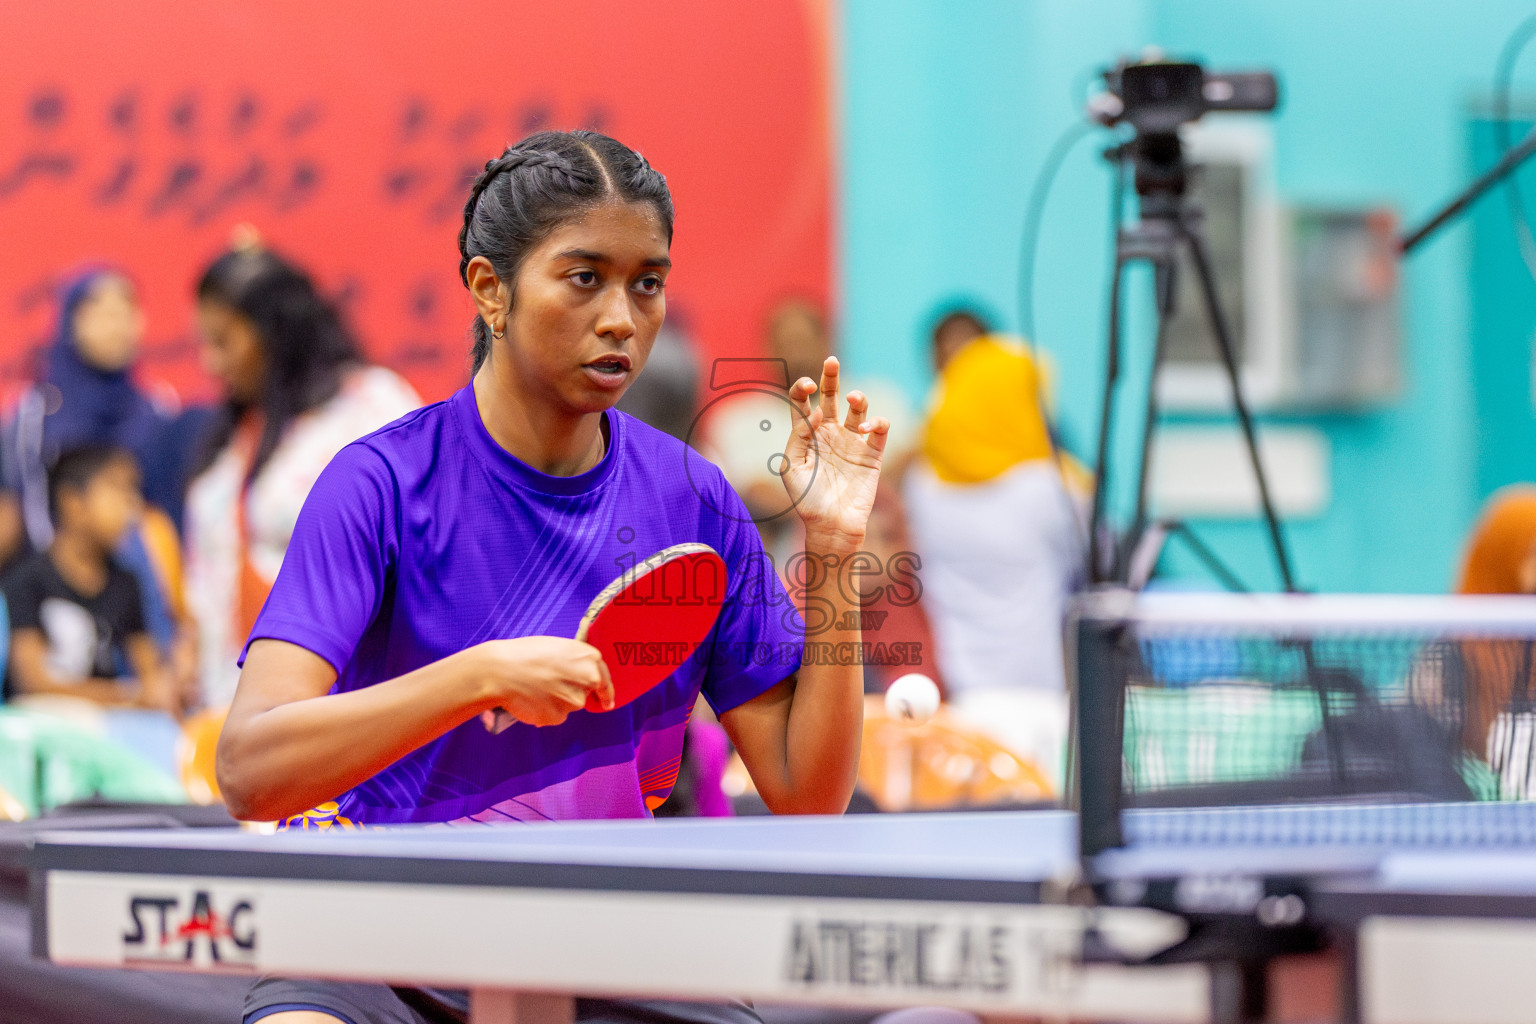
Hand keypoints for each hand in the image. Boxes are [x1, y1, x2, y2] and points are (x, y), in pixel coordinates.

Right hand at [475, 636, 614, 728]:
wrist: (500, 671)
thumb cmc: (525, 653)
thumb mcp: (558, 647)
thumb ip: (577, 661)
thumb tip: (589, 672)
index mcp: (590, 658)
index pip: (604, 680)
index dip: (605, 691)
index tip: (607, 701)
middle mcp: (588, 680)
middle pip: (586, 693)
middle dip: (574, 692)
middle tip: (552, 687)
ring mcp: (574, 701)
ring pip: (570, 705)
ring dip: (558, 701)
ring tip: (536, 688)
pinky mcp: (558, 716)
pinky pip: (555, 715)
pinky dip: (545, 711)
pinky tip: (531, 699)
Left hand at [784, 357, 889, 550]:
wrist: (830, 524)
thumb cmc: (806, 500)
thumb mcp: (791, 468)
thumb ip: (798, 439)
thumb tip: (813, 415)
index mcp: (807, 435)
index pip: (803, 403)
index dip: (803, 389)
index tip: (807, 387)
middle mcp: (830, 433)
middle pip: (831, 397)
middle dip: (831, 377)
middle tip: (831, 361)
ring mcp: (852, 442)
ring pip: (858, 410)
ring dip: (858, 399)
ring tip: (854, 398)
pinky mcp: (872, 455)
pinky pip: (879, 431)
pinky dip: (876, 423)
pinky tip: (865, 428)